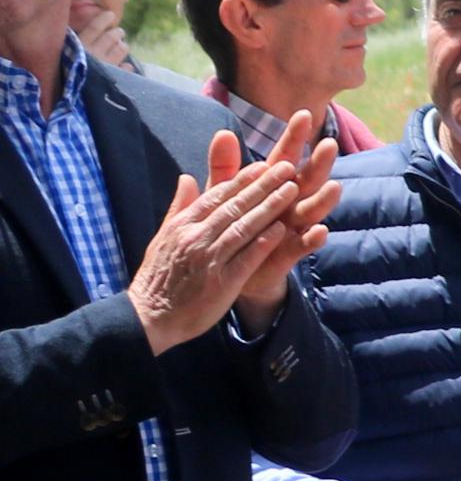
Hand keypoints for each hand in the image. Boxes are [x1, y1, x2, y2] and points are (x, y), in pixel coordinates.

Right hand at [130, 122, 324, 351]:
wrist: (150, 315)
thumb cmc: (159, 276)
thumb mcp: (163, 236)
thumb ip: (179, 207)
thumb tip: (187, 177)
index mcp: (182, 225)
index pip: (216, 196)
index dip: (241, 180)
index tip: (263, 165)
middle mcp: (195, 237)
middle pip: (234, 206)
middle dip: (262, 186)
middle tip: (286, 168)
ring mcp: (209, 259)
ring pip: (243, 227)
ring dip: (269, 207)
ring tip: (291, 190)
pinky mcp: (222, 282)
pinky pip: (246, 257)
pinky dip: (264, 242)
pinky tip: (283, 229)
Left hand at [227, 112, 341, 330]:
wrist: (230, 271)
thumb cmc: (230, 227)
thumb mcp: (223, 194)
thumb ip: (224, 167)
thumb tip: (222, 133)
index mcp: (270, 188)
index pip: (284, 157)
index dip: (294, 137)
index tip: (303, 114)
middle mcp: (287, 205)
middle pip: (306, 181)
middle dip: (318, 164)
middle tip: (329, 144)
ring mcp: (290, 229)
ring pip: (310, 212)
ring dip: (322, 200)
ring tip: (334, 187)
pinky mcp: (287, 254)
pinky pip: (302, 246)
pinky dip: (311, 240)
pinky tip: (320, 232)